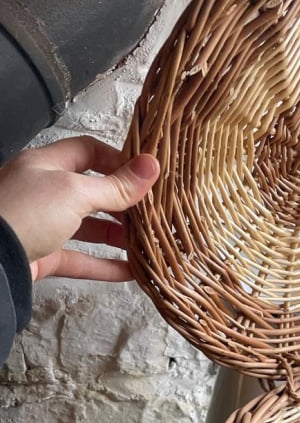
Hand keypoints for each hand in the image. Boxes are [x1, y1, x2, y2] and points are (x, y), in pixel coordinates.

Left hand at [0, 136, 159, 281]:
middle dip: (123, 202)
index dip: (118, 160)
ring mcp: (42, 226)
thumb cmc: (24, 213)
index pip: (88, 151)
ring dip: (118, 235)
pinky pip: (80, 259)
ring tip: (146, 242)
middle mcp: (43, 192)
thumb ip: (115, 186)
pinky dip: (105, 265)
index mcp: (45, 165)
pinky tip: (131, 270)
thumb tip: (153, 166)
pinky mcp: (43, 256)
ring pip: (88, 228)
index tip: (146, 175)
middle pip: (92, 191)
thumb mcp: (74, 192)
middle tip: (152, 212)